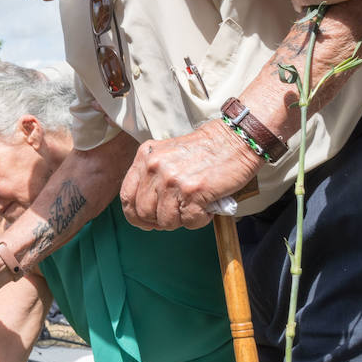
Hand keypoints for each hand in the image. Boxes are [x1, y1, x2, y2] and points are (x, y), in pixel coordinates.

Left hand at [119, 120, 260, 229]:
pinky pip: (189, 222)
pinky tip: (207, 207)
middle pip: (143, 213)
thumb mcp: (167, 155)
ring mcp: (172, 180)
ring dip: (182, 221)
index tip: (146, 221)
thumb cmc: (205, 151)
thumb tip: (145, 211)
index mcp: (145, 157)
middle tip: (177, 215)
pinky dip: (200, 220)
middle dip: (160, 221)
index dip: (135, 215)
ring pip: (165, 221)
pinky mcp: (193, 192)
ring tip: (195, 207)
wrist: (235, 139)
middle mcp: (154, 167)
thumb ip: (153, 176)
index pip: (126, 196)